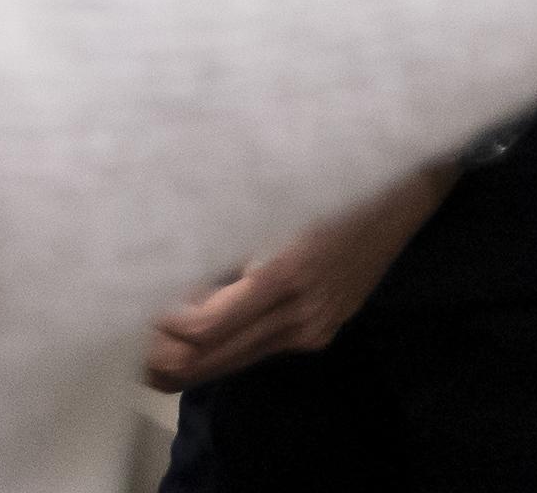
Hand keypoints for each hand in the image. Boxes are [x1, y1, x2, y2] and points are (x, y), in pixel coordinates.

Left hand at [143, 160, 454, 389]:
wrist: (408, 184)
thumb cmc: (333, 171)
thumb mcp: (270, 198)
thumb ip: (220, 239)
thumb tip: (161, 275)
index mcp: (285, 273)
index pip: (202, 331)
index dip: (160, 328)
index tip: (132, 306)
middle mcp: (301, 315)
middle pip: (208, 364)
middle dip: (161, 356)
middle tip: (128, 332)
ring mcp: (315, 328)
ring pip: (228, 365)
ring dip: (187, 355)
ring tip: (156, 328)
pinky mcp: (323, 329)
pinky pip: (256, 350)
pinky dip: (222, 343)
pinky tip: (207, 315)